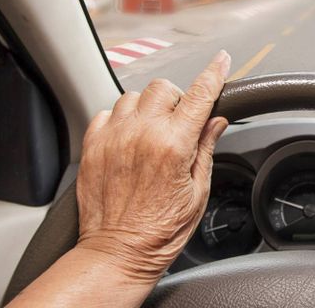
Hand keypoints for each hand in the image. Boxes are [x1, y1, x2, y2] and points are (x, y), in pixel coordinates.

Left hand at [76, 50, 230, 281]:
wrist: (119, 252)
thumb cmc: (160, 230)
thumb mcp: (197, 192)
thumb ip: (205, 149)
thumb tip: (216, 122)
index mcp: (173, 146)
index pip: (199, 96)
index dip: (214, 74)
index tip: (222, 61)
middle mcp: (141, 135)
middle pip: (163, 88)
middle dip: (177, 99)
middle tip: (180, 123)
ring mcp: (114, 138)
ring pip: (133, 96)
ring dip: (148, 107)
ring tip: (151, 132)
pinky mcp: (93, 147)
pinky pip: (106, 112)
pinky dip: (121, 119)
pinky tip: (129, 139)